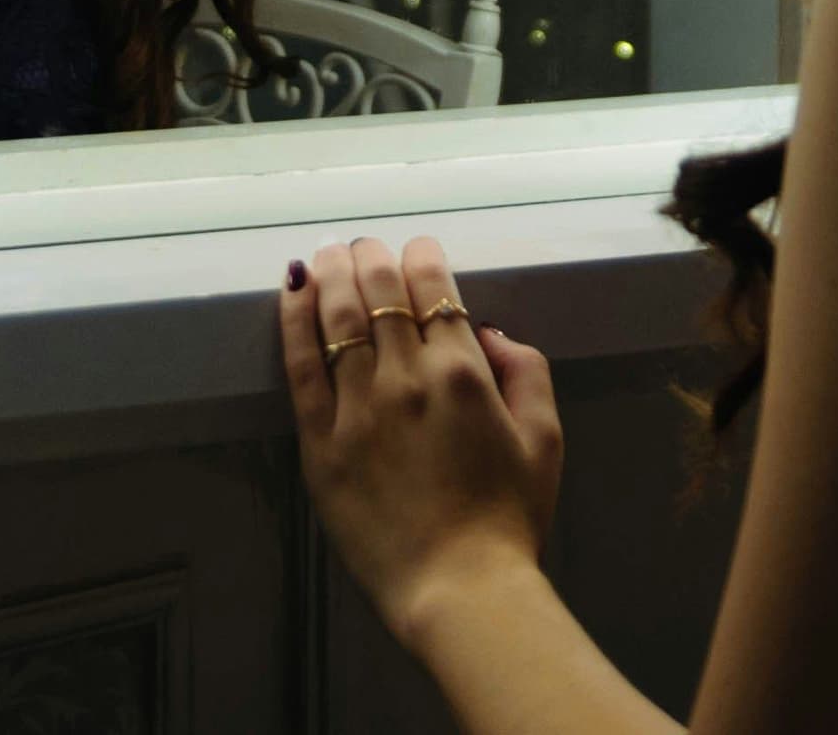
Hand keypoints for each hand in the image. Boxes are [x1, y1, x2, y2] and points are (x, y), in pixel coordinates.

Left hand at [279, 235, 564, 641]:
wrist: (459, 590)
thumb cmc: (509, 519)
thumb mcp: (546, 439)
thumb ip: (526, 372)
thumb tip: (487, 332)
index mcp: (463, 372)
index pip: (434, 287)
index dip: (422, 255)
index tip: (417, 249)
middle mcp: (407, 379)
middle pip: (380, 291)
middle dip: (372, 257)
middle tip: (365, 247)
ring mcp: (358, 409)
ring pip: (337, 316)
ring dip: (330, 273)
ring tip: (326, 252)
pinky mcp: (320, 443)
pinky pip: (301, 368)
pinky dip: (294, 321)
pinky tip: (292, 292)